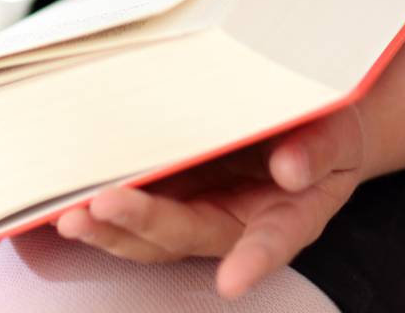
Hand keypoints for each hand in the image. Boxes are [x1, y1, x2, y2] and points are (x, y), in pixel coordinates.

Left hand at [54, 103, 367, 300]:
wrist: (314, 123)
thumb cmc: (326, 132)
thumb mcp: (335, 135)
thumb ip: (317, 150)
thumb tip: (290, 169)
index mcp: (286, 215)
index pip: (272, 240)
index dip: (253, 261)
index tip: (233, 281)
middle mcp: (237, 221)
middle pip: (187, 235)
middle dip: (141, 226)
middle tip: (100, 209)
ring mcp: (202, 209)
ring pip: (152, 234)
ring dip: (109, 228)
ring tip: (70, 217)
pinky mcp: (178, 190)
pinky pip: (139, 205)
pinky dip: (104, 208)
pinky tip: (69, 200)